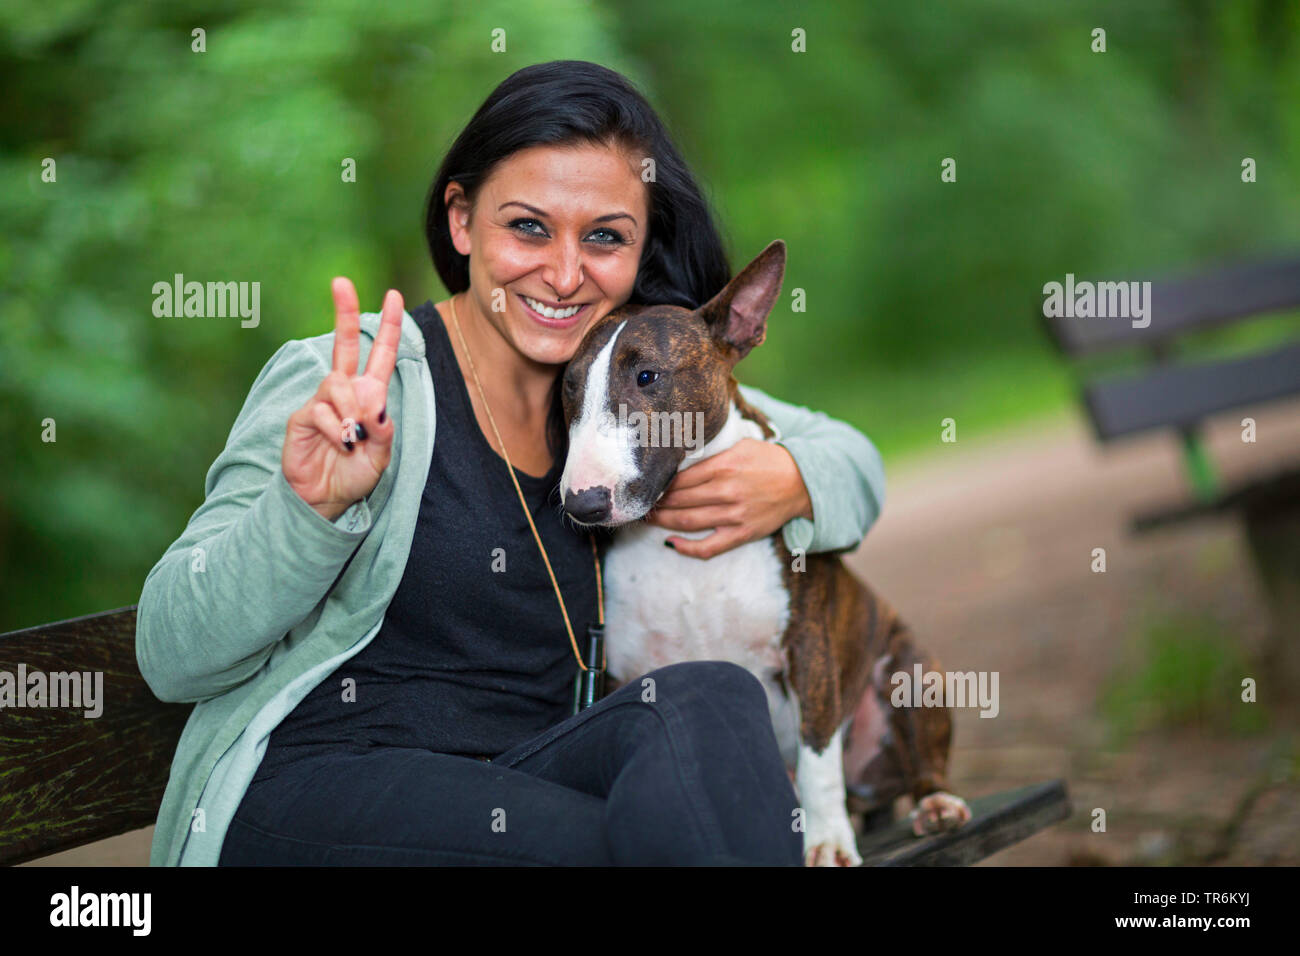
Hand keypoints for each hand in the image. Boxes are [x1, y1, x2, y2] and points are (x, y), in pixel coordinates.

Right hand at [282, 279, 402, 520]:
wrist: (325, 499)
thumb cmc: (354, 474)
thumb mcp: (382, 456)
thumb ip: (383, 431)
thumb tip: (374, 405)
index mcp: (369, 396)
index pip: (379, 355)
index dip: (388, 326)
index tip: (394, 296)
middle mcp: (344, 392)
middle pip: (343, 345)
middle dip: (344, 312)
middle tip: (342, 282)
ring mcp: (321, 402)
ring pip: (338, 384)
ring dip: (350, 410)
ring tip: (353, 438)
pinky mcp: (301, 417)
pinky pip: (321, 411)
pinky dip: (334, 429)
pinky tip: (338, 444)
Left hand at [644, 438, 812, 558]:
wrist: (802, 481)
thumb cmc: (767, 460)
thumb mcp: (739, 445)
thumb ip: (710, 453)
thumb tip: (678, 459)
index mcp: (724, 466)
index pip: (680, 478)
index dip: (660, 484)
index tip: (648, 486)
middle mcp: (727, 491)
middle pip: (679, 500)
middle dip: (656, 503)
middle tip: (640, 503)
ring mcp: (735, 515)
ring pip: (687, 522)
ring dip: (663, 521)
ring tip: (648, 518)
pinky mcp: (742, 534)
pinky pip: (709, 547)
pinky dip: (686, 548)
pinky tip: (670, 542)